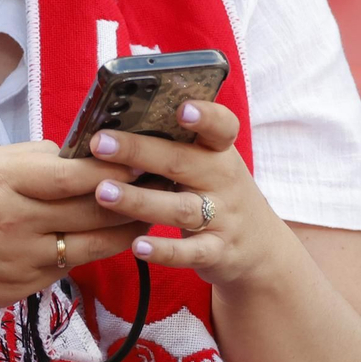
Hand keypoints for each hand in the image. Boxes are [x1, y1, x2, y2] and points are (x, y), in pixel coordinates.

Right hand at [0, 141, 149, 318]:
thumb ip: (29, 159)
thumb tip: (75, 154)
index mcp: (5, 180)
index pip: (75, 174)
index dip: (115, 167)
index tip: (143, 156)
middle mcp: (19, 220)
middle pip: (93, 210)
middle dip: (134, 197)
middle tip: (165, 184)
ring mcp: (25, 257)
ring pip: (94, 243)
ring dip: (127, 229)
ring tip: (151, 213)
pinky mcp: (29, 285)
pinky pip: (71, 265)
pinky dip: (91, 251)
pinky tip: (107, 239)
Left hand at [87, 100, 294, 287]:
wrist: (261, 249)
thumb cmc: (216, 194)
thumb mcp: (206, 166)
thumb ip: (172, 147)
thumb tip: (111, 127)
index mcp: (219, 151)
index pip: (221, 127)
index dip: (205, 116)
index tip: (182, 109)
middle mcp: (223, 180)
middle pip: (181, 162)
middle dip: (138, 151)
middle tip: (99, 143)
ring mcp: (223, 217)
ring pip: (179, 208)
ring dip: (139, 200)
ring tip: (102, 192)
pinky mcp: (218, 252)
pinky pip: (190, 252)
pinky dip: (164, 250)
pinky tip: (137, 246)